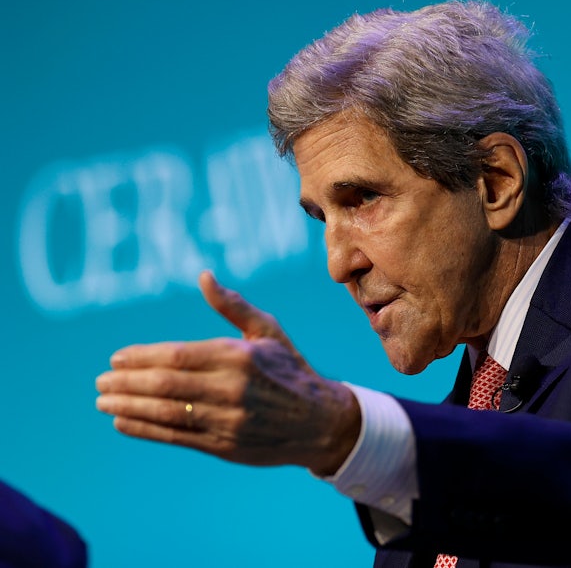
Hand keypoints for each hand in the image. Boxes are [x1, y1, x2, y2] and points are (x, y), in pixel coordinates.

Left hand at [95, 271, 359, 474]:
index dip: (141, 357)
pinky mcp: (224, 445)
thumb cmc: (289, 370)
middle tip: (100, 381)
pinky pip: (175, 437)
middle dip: (126, 383)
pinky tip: (122, 422)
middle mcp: (232, 388)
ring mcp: (227, 419)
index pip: (177, 355)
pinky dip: (144, 429)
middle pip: (165, 384)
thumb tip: (203, 276)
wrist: (320, 422)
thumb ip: (232, 306)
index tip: (116, 358)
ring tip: (103, 402)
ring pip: (165, 412)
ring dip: (128, 407)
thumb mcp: (267, 331)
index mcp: (240, 356)